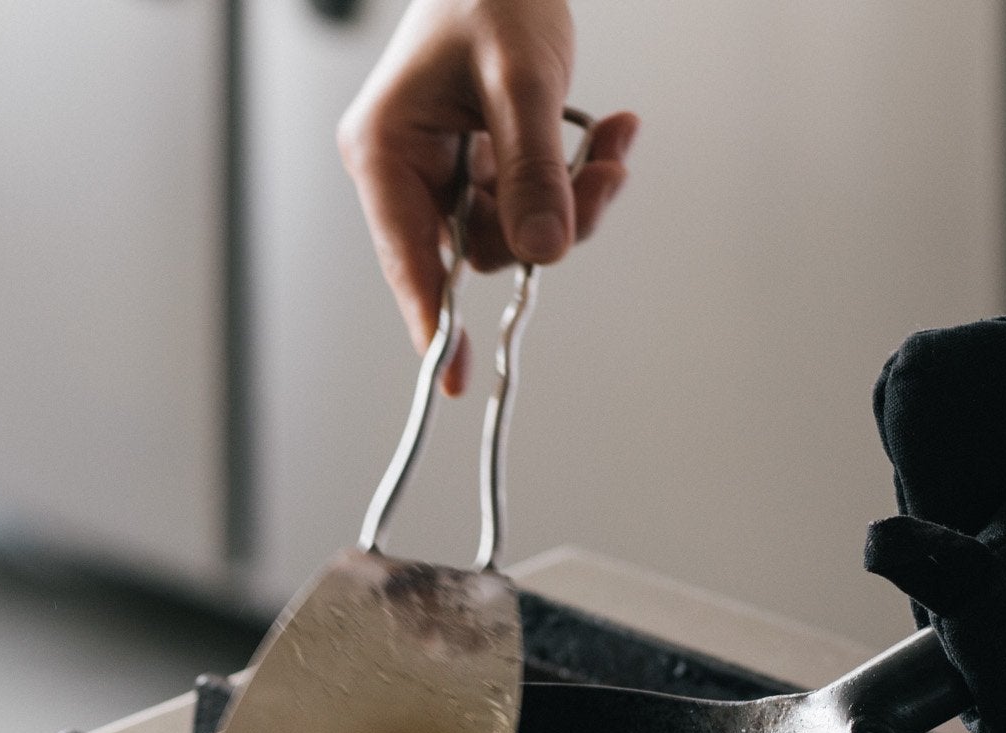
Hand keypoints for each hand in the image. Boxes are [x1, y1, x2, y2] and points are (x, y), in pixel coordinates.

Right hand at [338, 0, 639, 393]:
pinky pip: (532, 197)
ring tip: (618, 144)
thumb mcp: (520, 81)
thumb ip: (532, 170)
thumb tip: (543, 255)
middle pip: (478, 246)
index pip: (409, 256)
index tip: (452, 379)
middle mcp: (409, 167)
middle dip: (550, 225)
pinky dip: (578, 173)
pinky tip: (616, 129)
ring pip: (515, 228)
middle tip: (607, 179)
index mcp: (387, 149)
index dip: (432, 322)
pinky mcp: (484, 158)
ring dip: (577, 197)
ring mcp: (448, 166)